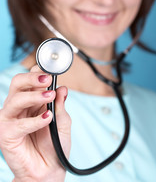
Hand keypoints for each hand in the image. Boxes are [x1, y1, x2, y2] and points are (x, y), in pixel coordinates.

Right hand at [0, 65, 70, 181]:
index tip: (51, 72)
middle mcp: (19, 107)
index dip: (38, 73)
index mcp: (31, 101)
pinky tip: (47, 118)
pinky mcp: (6, 134)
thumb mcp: (62, 121)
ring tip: (50, 96)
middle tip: (48, 79)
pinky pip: (18, 124)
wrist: (49, 170)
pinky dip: (34, 120)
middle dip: (32, 78)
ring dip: (34, 95)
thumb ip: (60, 105)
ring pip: (16, 99)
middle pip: (17, 83)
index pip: (29, 80)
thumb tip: (62, 88)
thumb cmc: (54, 144)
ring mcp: (10, 119)